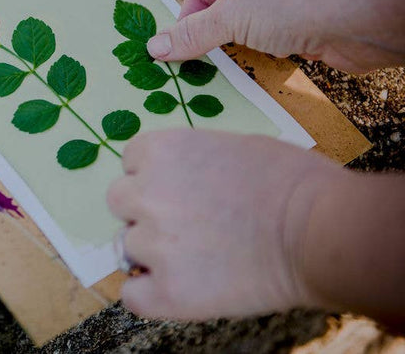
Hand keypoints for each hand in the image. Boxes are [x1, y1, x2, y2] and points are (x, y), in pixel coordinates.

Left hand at [107, 130, 344, 319]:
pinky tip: (182, 287)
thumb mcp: (230, 146)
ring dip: (154, 252)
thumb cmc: (290, 181)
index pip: (130, 162)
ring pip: (129, 247)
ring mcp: (153, 243)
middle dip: (148, 210)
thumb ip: (188, 161)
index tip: (182, 188)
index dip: (154, 176)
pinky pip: (132, 295)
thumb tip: (175, 179)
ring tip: (201, 254)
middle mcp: (145, 193)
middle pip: (120, 202)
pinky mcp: (167, 290)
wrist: (320, 230)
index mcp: (160, 151)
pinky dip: (151, 294)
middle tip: (190, 222)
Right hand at [146, 0, 404, 72]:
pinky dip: (267, 41)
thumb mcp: (230, 18)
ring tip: (233, 52)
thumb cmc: (293, 2)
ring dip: (241, 34)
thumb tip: (154, 48)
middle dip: (216, 21)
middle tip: (202, 45)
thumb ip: (192, 33)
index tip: (183, 34)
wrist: (361, 19)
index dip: (194, 4)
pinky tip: (266, 54)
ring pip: (254, 10)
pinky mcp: (316, 9)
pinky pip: (278, 24)